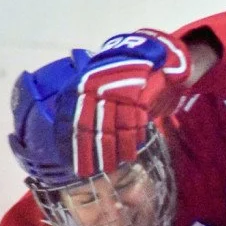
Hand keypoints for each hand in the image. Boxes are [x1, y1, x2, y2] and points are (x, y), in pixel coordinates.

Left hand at [64, 29, 189, 176]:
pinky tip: (131, 151)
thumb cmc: (125, 72)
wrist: (154, 54)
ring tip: (111, 167)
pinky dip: (133, 139)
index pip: (74, 119)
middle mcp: (97, 88)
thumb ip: (89, 103)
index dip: (72, 143)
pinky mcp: (138, 95)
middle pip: (91, 127)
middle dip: (89, 153)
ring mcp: (118, 92)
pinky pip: (134, 123)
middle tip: (89, 172)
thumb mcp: (100, 81)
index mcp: (83, 85)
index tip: (72, 160)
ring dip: (112, 152)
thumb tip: (78, 132)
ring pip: (113, 129)